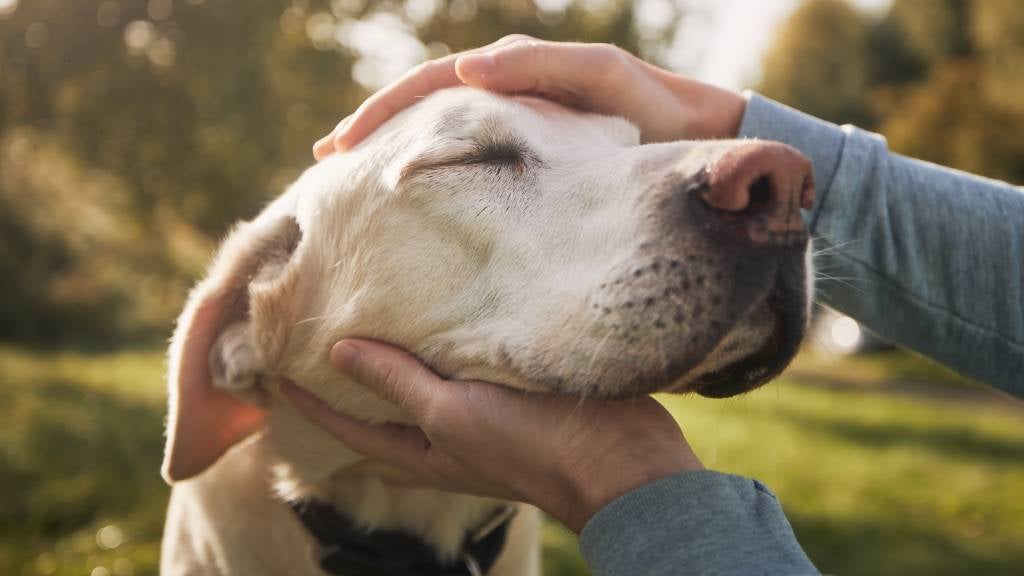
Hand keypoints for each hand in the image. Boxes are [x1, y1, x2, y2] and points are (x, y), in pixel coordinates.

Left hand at [282, 339, 702, 532]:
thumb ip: (398, 383)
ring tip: (370, 322)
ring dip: (394, 363)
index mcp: (422, 451)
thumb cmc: (530, 443)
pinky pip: (462, 371)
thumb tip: (337, 351)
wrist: (619, 459)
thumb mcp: (452, 413)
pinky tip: (442, 318)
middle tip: (315, 341)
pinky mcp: (511, 396)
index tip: (274, 367)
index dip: (308, 401)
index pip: (347, 426)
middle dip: (347, 383)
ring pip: (421, 389)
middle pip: (380, 412)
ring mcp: (479, 419)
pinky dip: (441, 349)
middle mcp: (443, 438)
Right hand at [313, 36, 746, 159]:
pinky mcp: (530, 157)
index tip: (342, 147)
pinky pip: (470, 157)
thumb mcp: (601, 78)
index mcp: (514, 72)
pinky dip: (434, 169)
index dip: (384, 112)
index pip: (432, 85)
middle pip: (422, 106)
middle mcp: (506, 93)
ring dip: (395, 150)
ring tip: (352, 178)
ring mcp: (516, 124)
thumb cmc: (653, 108)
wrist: (696, 138)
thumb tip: (468, 73)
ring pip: (440, 132)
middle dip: (373, 129)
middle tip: (326, 161)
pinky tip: (412, 195)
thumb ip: (542, 69)